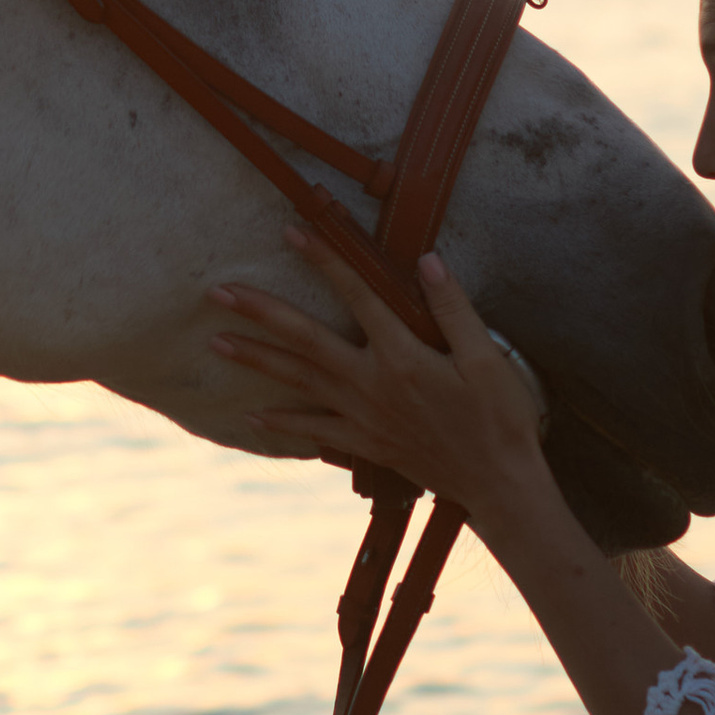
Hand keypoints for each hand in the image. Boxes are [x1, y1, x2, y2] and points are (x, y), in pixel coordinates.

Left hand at [209, 228, 548, 520]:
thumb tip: (426, 260)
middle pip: (305, 340)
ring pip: (298, 382)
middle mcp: (372, 382)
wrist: (497, 482)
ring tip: (216, 342)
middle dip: (259, 313)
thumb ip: (453, 308)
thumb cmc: (498, 417)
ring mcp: (362, 415)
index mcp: (403, 354)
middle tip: (216, 293)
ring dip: (255, 360)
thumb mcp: (487, 358)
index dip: (324, 259)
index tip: (291, 232)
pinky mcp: (363, 442)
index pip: (356, 294)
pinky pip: (313, 430)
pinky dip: (282, 422)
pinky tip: (252, 417)